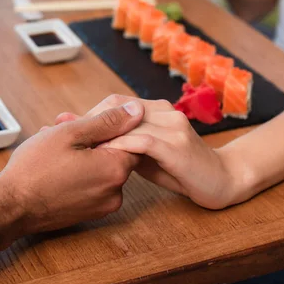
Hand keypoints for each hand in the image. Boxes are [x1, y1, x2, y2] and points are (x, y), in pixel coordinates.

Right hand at [0, 101, 143, 250]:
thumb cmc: (35, 168)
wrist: (10, 208)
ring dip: (81, 154)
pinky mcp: (89, 214)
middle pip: (113, 154)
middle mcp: (115, 192)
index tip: (80, 123)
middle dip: (90, 139)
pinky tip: (54, 164)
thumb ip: (107, 121)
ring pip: (99, 169)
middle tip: (59, 128)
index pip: (130, 139)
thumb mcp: (70, 134)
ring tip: (51, 145)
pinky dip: (77, 172)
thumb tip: (137, 111)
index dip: (105, 126)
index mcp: (115, 169)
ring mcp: (102, 206)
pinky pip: (90, 185)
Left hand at [52, 95, 243, 209]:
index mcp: (155, 109)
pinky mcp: (177, 146)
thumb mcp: (143, 153)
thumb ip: (118, 142)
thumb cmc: (177, 168)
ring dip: (98, 134)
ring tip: (75, 146)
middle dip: (88, 121)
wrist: (221, 180)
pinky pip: (142, 141)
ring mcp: (172, 126)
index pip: (115, 103)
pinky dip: (119, 146)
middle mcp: (164, 111)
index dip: (89, 113)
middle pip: (117, 107)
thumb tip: (83, 136)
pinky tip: (101, 155)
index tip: (63, 125)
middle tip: (62, 133)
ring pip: (127, 122)